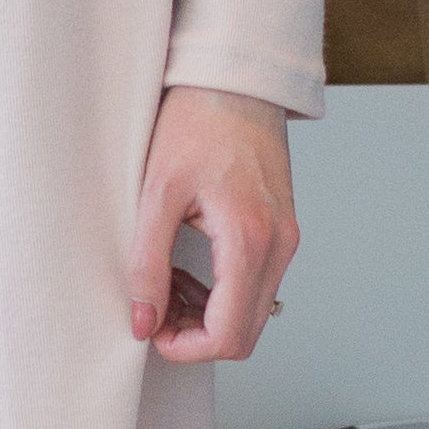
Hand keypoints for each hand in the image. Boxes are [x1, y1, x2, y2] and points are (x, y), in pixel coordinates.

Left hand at [125, 85, 296, 367]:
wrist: (234, 81)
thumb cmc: (197, 122)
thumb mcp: (156, 193)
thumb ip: (147, 264)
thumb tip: (142, 322)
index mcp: (249, 239)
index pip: (229, 335)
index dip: (186, 348)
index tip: (152, 331)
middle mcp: (279, 246)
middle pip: (245, 334)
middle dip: (196, 336)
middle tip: (155, 309)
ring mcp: (286, 239)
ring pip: (253, 313)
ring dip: (208, 315)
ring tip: (167, 285)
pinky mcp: (283, 231)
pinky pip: (257, 285)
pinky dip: (223, 292)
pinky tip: (190, 267)